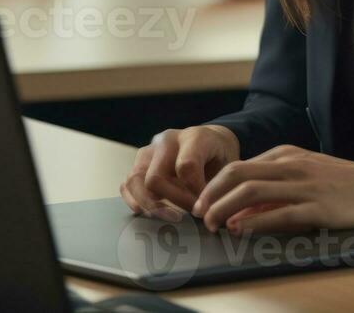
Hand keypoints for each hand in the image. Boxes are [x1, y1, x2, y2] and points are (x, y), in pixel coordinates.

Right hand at [120, 125, 240, 221]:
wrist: (211, 142)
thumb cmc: (219, 156)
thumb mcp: (228, 165)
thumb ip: (217, 185)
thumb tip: (204, 212)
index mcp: (193, 137)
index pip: (186, 166)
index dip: (195, 192)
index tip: (205, 204)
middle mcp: (166, 141)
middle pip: (155, 178)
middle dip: (173, 201)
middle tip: (191, 214)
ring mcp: (149, 151)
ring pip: (135, 181)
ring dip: (151, 205)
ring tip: (171, 217)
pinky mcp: (138, 164)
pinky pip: (126, 185)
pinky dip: (134, 201)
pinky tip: (150, 213)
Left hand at [192, 144, 353, 234]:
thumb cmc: (343, 184)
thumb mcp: (306, 176)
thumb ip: (274, 189)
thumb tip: (241, 210)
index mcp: (286, 155)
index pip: (238, 166)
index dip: (214, 185)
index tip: (200, 204)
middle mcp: (291, 165)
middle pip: (238, 172)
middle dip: (211, 193)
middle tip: (197, 214)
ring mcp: (304, 185)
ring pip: (252, 190)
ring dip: (224, 207)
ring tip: (211, 223)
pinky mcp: (318, 206)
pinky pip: (279, 213)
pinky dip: (254, 221)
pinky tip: (239, 229)